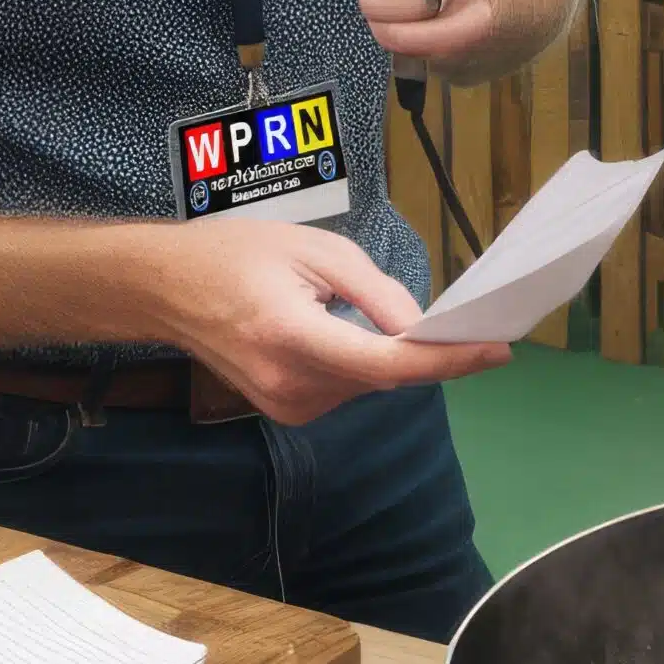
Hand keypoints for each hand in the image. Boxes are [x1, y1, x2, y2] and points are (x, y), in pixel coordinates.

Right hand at [151, 216, 506, 424]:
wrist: (166, 289)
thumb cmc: (238, 254)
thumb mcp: (317, 251)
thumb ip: (376, 293)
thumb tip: (422, 329)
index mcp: (293, 337)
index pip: (387, 364)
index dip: (447, 360)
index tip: (497, 350)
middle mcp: (290, 385)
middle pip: (383, 376)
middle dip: (422, 350)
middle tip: (458, 317)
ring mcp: (286, 407)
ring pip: (368, 384)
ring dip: (386, 353)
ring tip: (357, 307)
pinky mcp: (286, 412)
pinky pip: (346, 387)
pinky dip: (360, 362)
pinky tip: (339, 329)